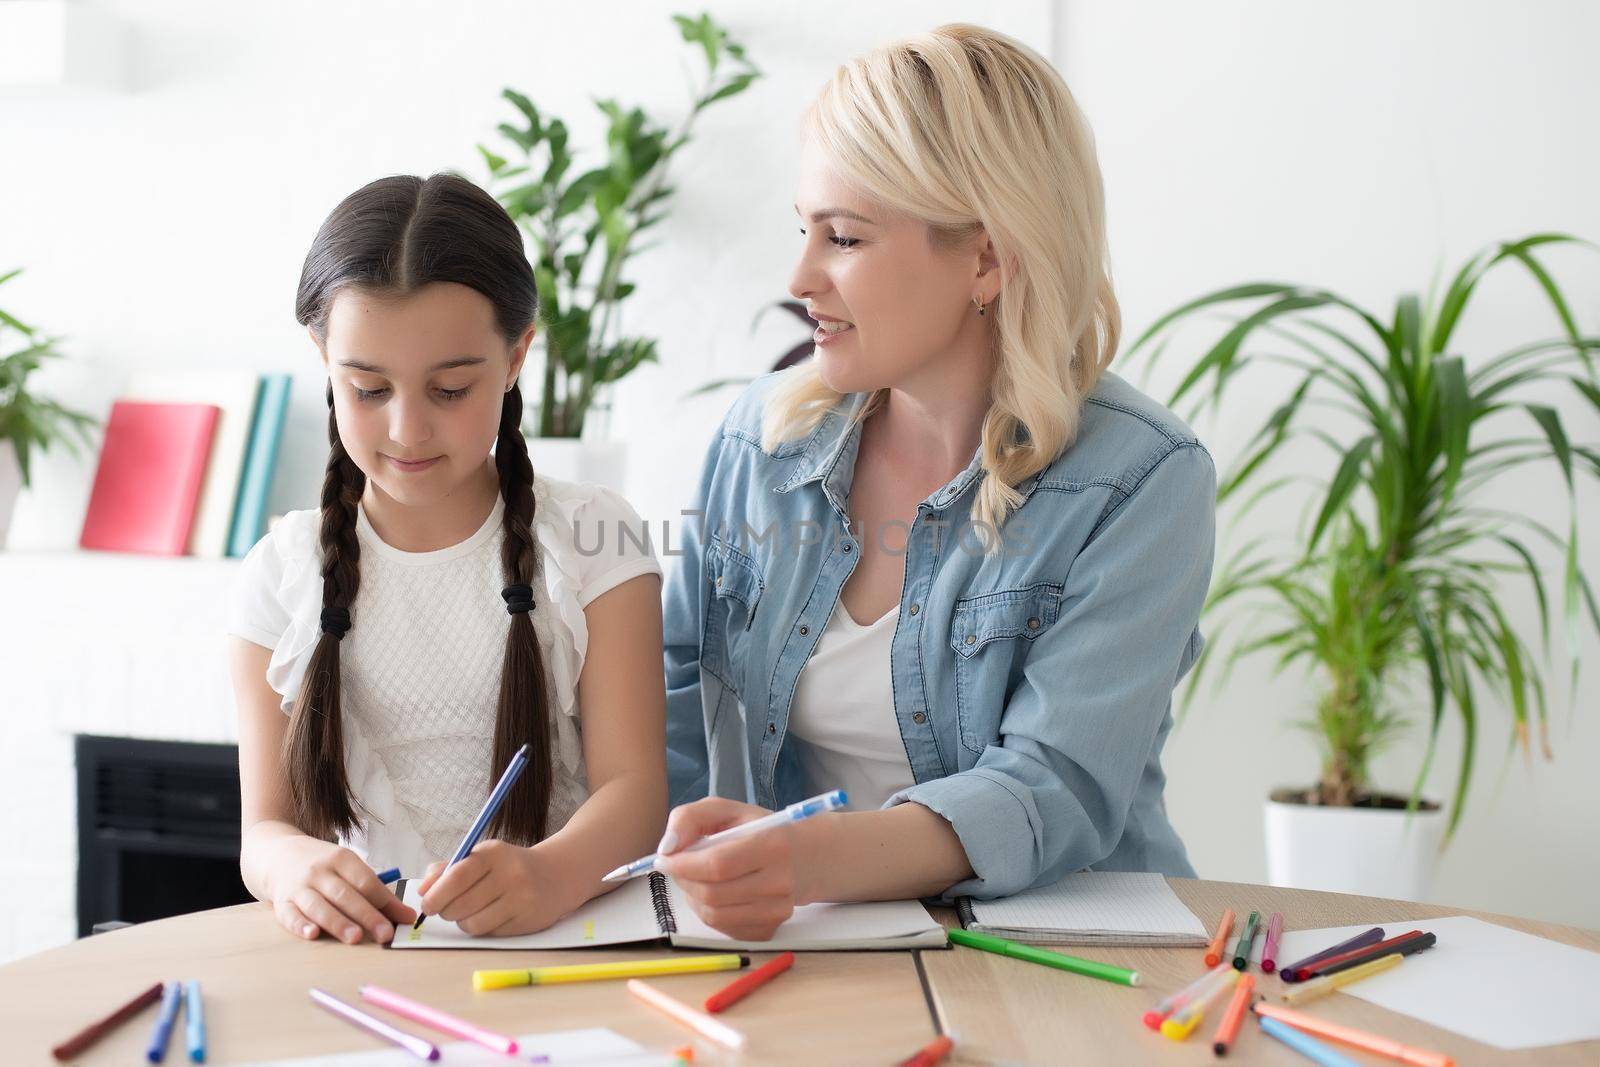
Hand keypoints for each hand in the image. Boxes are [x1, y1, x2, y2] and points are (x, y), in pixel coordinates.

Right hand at [261, 835, 414, 943]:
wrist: (278, 854)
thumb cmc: (322, 865)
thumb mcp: (348, 867)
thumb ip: (376, 891)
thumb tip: (406, 915)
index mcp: (341, 859)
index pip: (366, 881)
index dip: (385, 901)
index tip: (402, 918)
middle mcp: (319, 872)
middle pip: (345, 895)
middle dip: (366, 916)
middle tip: (384, 933)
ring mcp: (299, 887)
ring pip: (319, 906)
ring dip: (337, 923)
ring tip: (354, 937)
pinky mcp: (282, 903)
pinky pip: (290, 916)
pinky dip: (300, 926)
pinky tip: (312, 934)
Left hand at [416, 840, 571, 936]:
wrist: (555, 876)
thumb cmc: (508, 866)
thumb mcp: (481, 857)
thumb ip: (447, 869)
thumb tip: (422, 890)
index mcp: (494, 853)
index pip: (457, 877)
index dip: (436, 895)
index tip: (427, 904)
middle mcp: (511, 874)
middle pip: (461, 905)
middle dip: (445, 911)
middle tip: (446, 909)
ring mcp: (521, 899)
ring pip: (473, 924)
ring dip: (462, 922)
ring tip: (468, 913)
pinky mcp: (527, 921)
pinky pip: (490, 933)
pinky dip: (482, 928)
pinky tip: (489, 916)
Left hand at [655, 797, 821, 941]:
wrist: (805, 858)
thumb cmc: (760, 830)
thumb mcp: (727, 809)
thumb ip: (690, 817)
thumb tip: (666, 847)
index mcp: (773, 845)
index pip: (718, 865)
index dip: (684, 864)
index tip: (665, 858)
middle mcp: (780, 882)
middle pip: (713, 893)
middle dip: (684, 880)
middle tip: (678, 866)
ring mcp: (777, 911)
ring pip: (713, 915)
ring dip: (693, 897)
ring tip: (696, 878)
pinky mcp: (770, 930)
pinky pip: (723, 928)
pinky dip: (708, 911)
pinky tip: (715, 893)